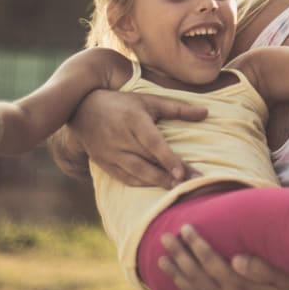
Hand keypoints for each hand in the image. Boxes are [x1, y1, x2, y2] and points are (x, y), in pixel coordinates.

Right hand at [68, 89, 206, 188]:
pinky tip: (157, 186)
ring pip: (136, 174)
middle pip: (147, 162)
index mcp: (134, 121)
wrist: (83, 109)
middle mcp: (121, 140)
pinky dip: (142, 184)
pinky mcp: (104, 163)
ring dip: (157, 183)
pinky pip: (124, 178)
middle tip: (191, 185)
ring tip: (178, 189)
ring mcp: (110, 154)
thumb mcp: (150, 100)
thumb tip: (206, 112)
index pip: (153, 143)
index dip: (168, 159)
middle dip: (169, 176)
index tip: (182, 173)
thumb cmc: (123, 103)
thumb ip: (178, 108)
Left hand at [159, 224, 288, 289]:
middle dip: (179, 256)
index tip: (184, 227)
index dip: (196, 244)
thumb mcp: (287, 274)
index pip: (211, 262)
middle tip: (163, 238)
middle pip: (197, 277)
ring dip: (177, 278)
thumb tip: (235, 258)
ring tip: (161, 262)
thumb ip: (260, 267)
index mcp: (241, 288)